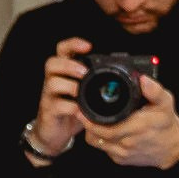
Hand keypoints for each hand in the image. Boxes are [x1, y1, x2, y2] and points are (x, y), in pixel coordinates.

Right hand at [32, 38, 91, 156]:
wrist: (55, 133)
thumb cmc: (73, 109)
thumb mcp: (86, 92)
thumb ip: (98, 81)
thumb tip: (130, 75)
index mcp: (64, 71)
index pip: (63, 49)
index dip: (73, 44)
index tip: (88, 46)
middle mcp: (53, 80)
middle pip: (52, 63)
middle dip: (69, 65)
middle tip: (84, 72)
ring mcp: (49, 96)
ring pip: (52, 82)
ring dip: (69, 85)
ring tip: (80, 91)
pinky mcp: (49, 111)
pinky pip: (56, 105)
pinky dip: (70, 107)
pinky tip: (80, 110)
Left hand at [83, 75, 178, 169]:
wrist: (173, 148)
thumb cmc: (167, 124)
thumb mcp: (165, 103)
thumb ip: (154, 90)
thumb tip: (143, 79)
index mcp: (137, 127)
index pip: (105, 128)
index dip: (90, 121)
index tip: (81, 111)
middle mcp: (128, 142)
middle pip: (97, 136)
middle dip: (87, 125)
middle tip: (80, 113)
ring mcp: (123, 153)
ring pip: (98, 143)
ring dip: (92, 133)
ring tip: (90, 121)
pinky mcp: (121, 160)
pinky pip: (105, 149)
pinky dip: (101, 140)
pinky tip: (103, 130)